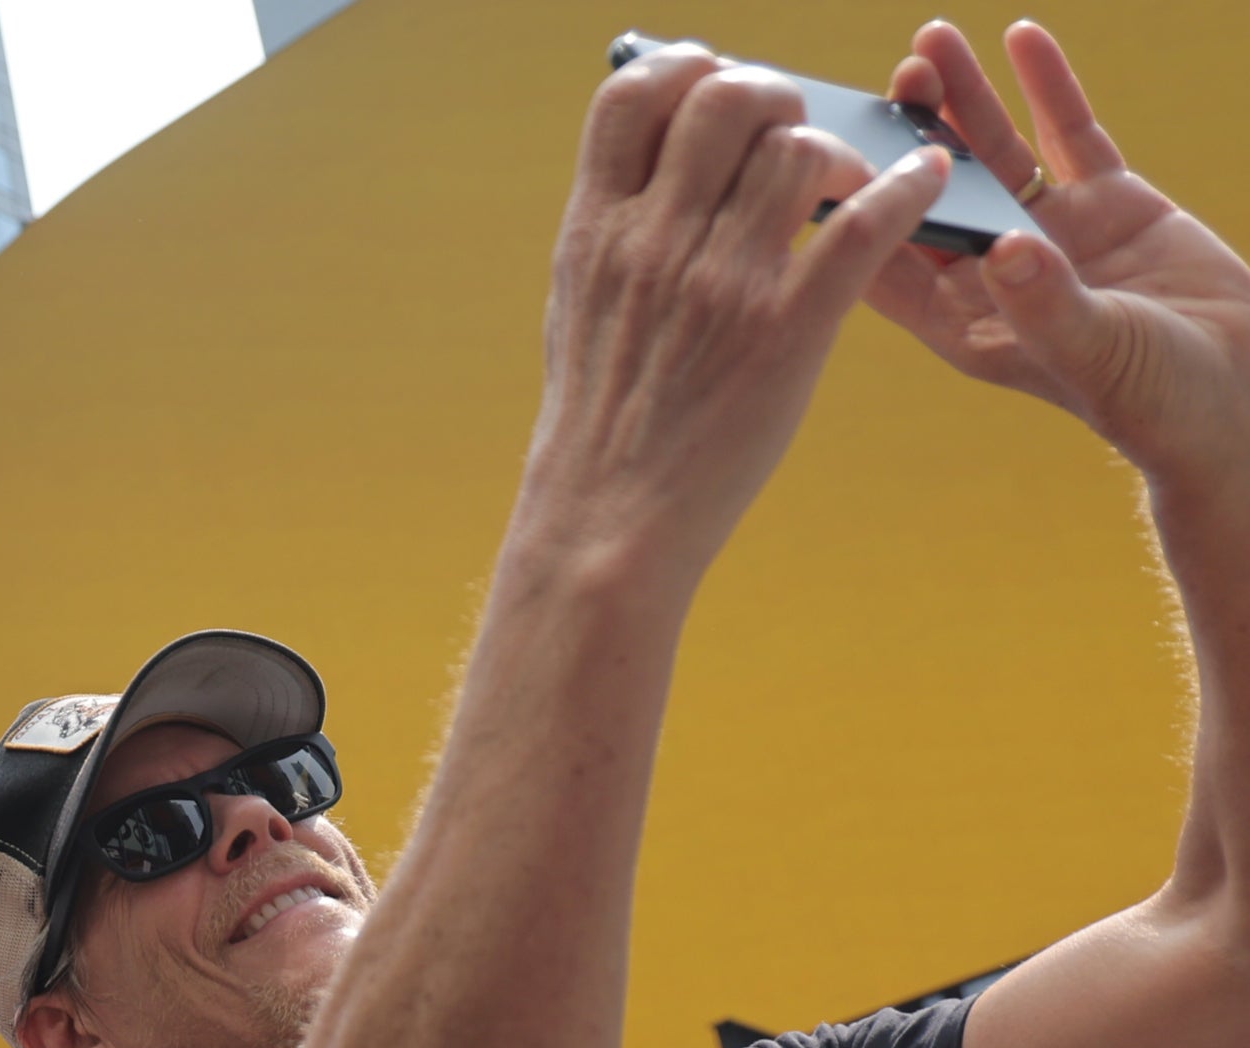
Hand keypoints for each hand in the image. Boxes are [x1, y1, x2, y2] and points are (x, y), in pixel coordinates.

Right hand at [517, 46, 949, 583]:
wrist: (607, 521)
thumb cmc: (598, 420)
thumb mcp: (580, 307)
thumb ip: (615, 230)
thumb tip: (646, 163)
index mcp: (596, 232)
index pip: (634, 96)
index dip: (685, 64)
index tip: (715, 76)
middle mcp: (655, 244)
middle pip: (727, 100)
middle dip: (774, 94)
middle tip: (794, 125)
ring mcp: (722, 285)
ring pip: (799, 151)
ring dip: (838, 148)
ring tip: (847, 178)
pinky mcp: (786, 333)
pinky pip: (865, 228)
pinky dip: (908, 189)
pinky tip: (927, 180)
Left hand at [868, 20, 1249, 495]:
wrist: (1239, 391)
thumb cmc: (1154, 399)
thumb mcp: (1094, 352)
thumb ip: (1047, 302)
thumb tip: (1005, 248)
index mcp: (967, 322)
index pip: (890, 265)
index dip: (859, 212)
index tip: (828, 159)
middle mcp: (995, 272)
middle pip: (936, 194)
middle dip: (909, 138)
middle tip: (893, 81)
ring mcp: (1049, 231)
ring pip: (993, 154)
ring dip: (964, 99)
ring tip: (931, 42)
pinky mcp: (1107, 201)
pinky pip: (1068, 133)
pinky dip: (1046, 87)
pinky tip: (1020, 38)